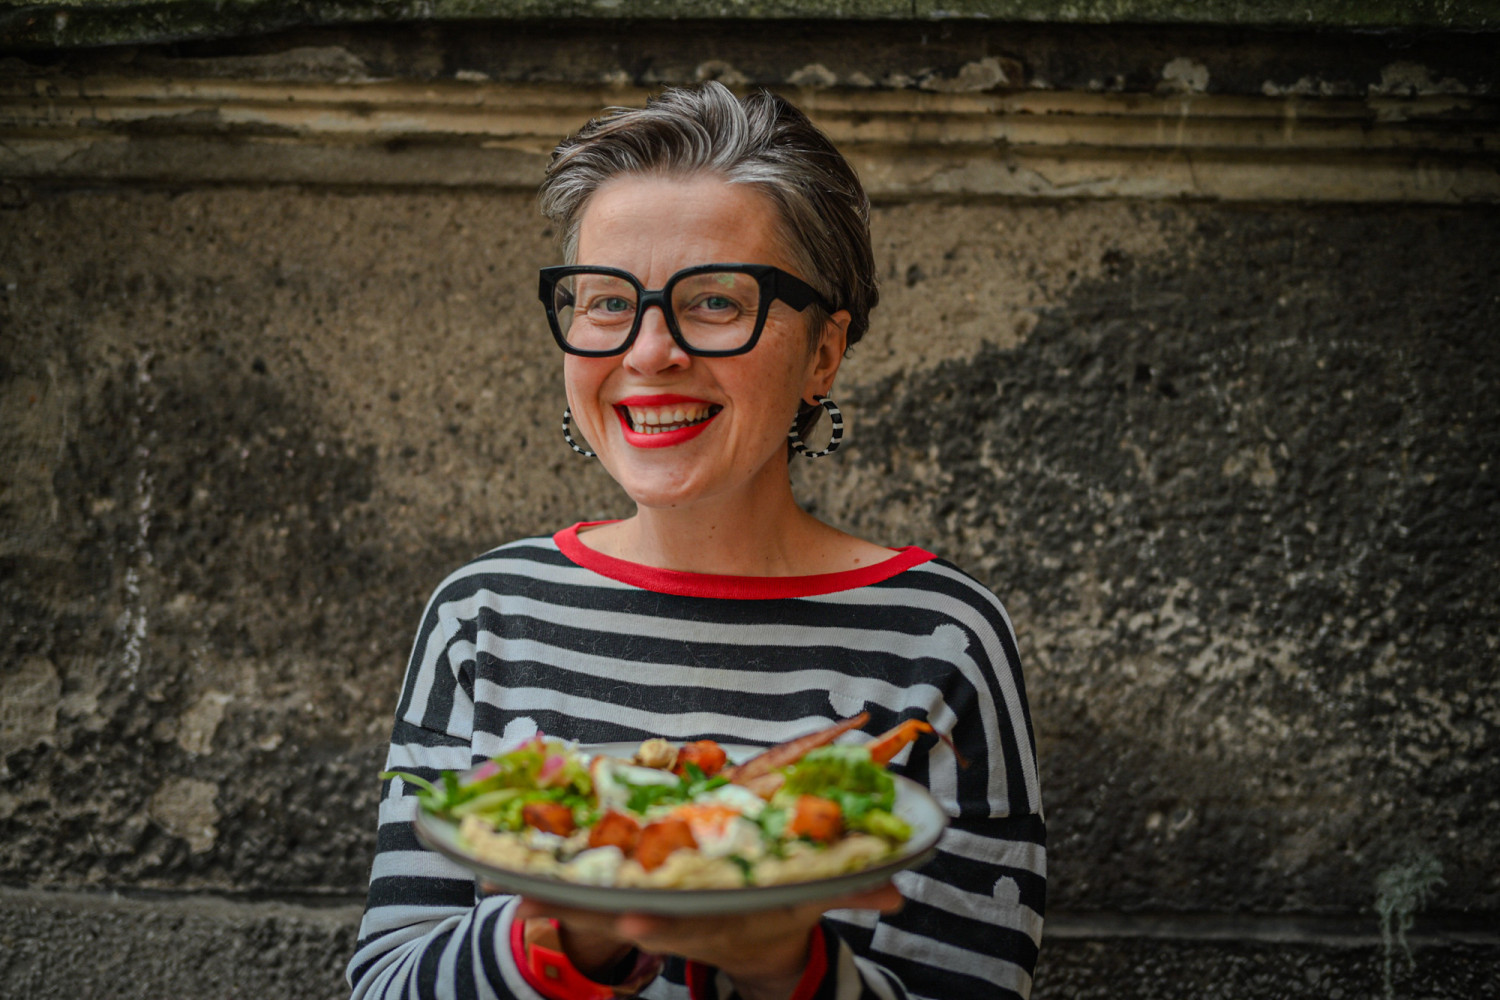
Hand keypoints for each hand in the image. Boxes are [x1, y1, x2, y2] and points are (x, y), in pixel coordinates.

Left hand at [514, 882, 903, 999]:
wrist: (747, 944)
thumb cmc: (774, 909)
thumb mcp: (808, 903)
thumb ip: (847, 892)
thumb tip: (896, 892)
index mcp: (719, 918)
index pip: (689, 926)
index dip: (661, 925)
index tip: (633, 921)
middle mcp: (677, 920)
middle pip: (625, 917)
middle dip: (585, 909)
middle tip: (540, 900)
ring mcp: (647, 913)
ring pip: (590, 907)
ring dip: (545, 899)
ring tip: (499, 887)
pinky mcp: (625, 904)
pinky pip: (573, 897)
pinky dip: (536, 891)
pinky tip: (497, 882)